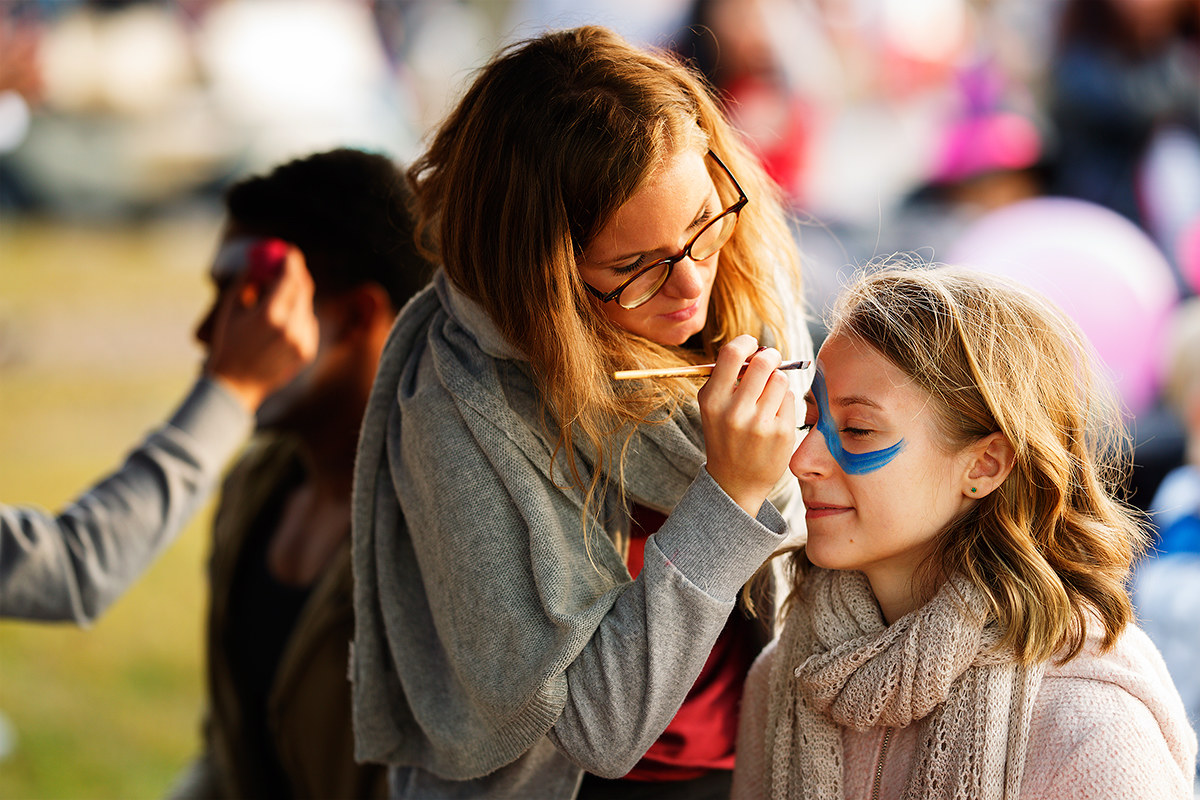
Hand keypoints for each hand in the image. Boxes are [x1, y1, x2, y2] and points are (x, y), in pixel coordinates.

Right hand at [202, 244, 318, 410]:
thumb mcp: (231, 308)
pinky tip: (281, 327)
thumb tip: (261, 261)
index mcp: (269, 315)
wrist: (236, 385)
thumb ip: (248, 281)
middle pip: (304, 289)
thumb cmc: (228, 343)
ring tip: (274, 304)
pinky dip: (299, 318)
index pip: (289, 278)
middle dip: (297, 275)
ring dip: (295, 298)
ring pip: (307, 307)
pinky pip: (308, 324)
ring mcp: (302, 342)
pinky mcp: (308, 352)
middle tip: (291, 266)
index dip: (291, 261)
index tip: (290, 251)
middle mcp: (290, 328)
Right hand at [697, 334, 795, 515]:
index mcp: (712, 400)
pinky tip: (774, 415)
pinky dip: (784, 400)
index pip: (732, 353)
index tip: (753, 346)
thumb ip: (729, 378)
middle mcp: (734, 412)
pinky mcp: (781, 433)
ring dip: (777, 381)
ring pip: (780, 379)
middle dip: (771, 356)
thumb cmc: (726, 436)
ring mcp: (759, 424)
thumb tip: (757, 350)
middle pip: (763, 362)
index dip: (747, 343)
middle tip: (771, 361)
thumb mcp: (714, 408)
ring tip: (769, 396)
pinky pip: (790, 398)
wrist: (734, 482)